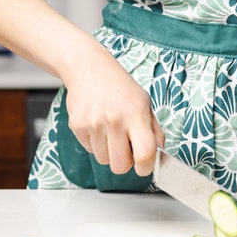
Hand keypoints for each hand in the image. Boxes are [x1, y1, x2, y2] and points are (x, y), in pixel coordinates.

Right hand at [63, 47, 163, 175]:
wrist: (89, 68)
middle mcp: (115, 120)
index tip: (145, 167)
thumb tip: (159, 154)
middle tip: (126, 149)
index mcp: (137, 114)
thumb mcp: (145, 103)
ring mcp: (94, 124)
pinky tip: (98, 124)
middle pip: (120, 166)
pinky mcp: (77, 126)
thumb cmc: (120, 86)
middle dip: (125, 163)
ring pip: (103, 161)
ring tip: (111, 130)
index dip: (146, 167)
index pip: (145, 154)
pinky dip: (95, 143)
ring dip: (109, 151)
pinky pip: (90, 150)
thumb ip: (154, 130)